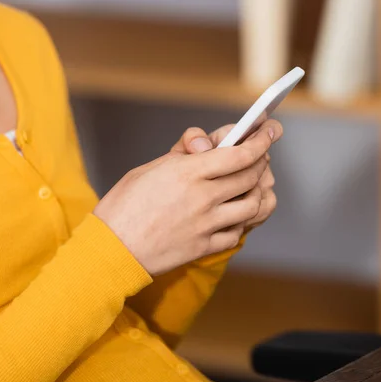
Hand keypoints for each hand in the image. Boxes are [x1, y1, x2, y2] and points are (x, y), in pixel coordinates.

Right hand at [94, 125, 273, 275]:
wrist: (110, 250)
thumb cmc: (123, 206)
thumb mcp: (148, 168)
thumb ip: (181, 154)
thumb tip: (206, 142)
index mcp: (188, 172)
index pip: (239, 153)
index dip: (261, 140)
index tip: (270, 131)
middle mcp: (203, 197)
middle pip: (250, 176)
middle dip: (262, 161)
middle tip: (262, 155)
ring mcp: (206, 224)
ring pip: (252, 205)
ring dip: (258, 192)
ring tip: (254, 184)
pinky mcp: (204, 247)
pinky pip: (236, 233)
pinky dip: (242, 221)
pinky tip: (236, 214)